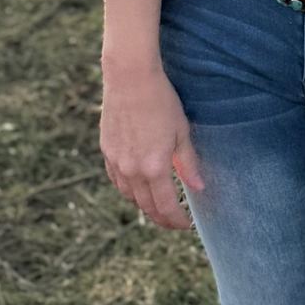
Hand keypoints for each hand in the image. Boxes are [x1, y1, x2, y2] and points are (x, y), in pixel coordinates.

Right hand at [100, 65, 204, 229]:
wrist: (130, 78)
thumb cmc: (161, 101)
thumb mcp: (181, 131)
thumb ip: (187, 162)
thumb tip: (198, 188)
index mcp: (154, 167)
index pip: (165, 206)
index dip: (176, 220)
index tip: (186, 225)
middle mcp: (132, 170)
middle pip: (146, 206)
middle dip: (161, 217)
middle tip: (173, 221)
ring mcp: (117, 162)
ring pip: (129, 196)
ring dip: (144, 206)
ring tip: (157, 207)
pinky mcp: (107, 151)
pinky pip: (117, 180)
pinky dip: (128, 190)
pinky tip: (136, 188)